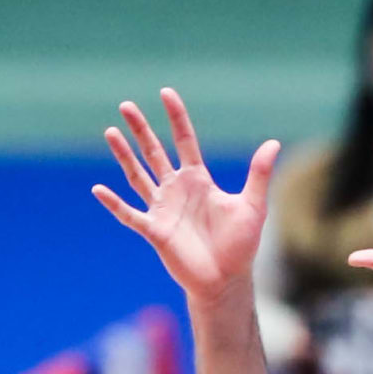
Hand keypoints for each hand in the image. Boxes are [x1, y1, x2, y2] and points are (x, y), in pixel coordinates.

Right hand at [92, 90, 276, 305]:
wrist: (227, 280)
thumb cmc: (240, 245)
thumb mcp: (252, 205)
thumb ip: (258, 174)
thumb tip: (273, 143)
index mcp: (199, 180)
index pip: (184, 141)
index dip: (176, 118)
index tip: (166, 93)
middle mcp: (177, 190)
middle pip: (154, 152)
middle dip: (141, 129)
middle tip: (126, 105)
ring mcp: (163, 209)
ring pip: (138, 176)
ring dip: (124, 155)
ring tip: (110, 132)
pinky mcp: (154, 230)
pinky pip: (130, 214)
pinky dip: (114, 203)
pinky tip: (99, 190)